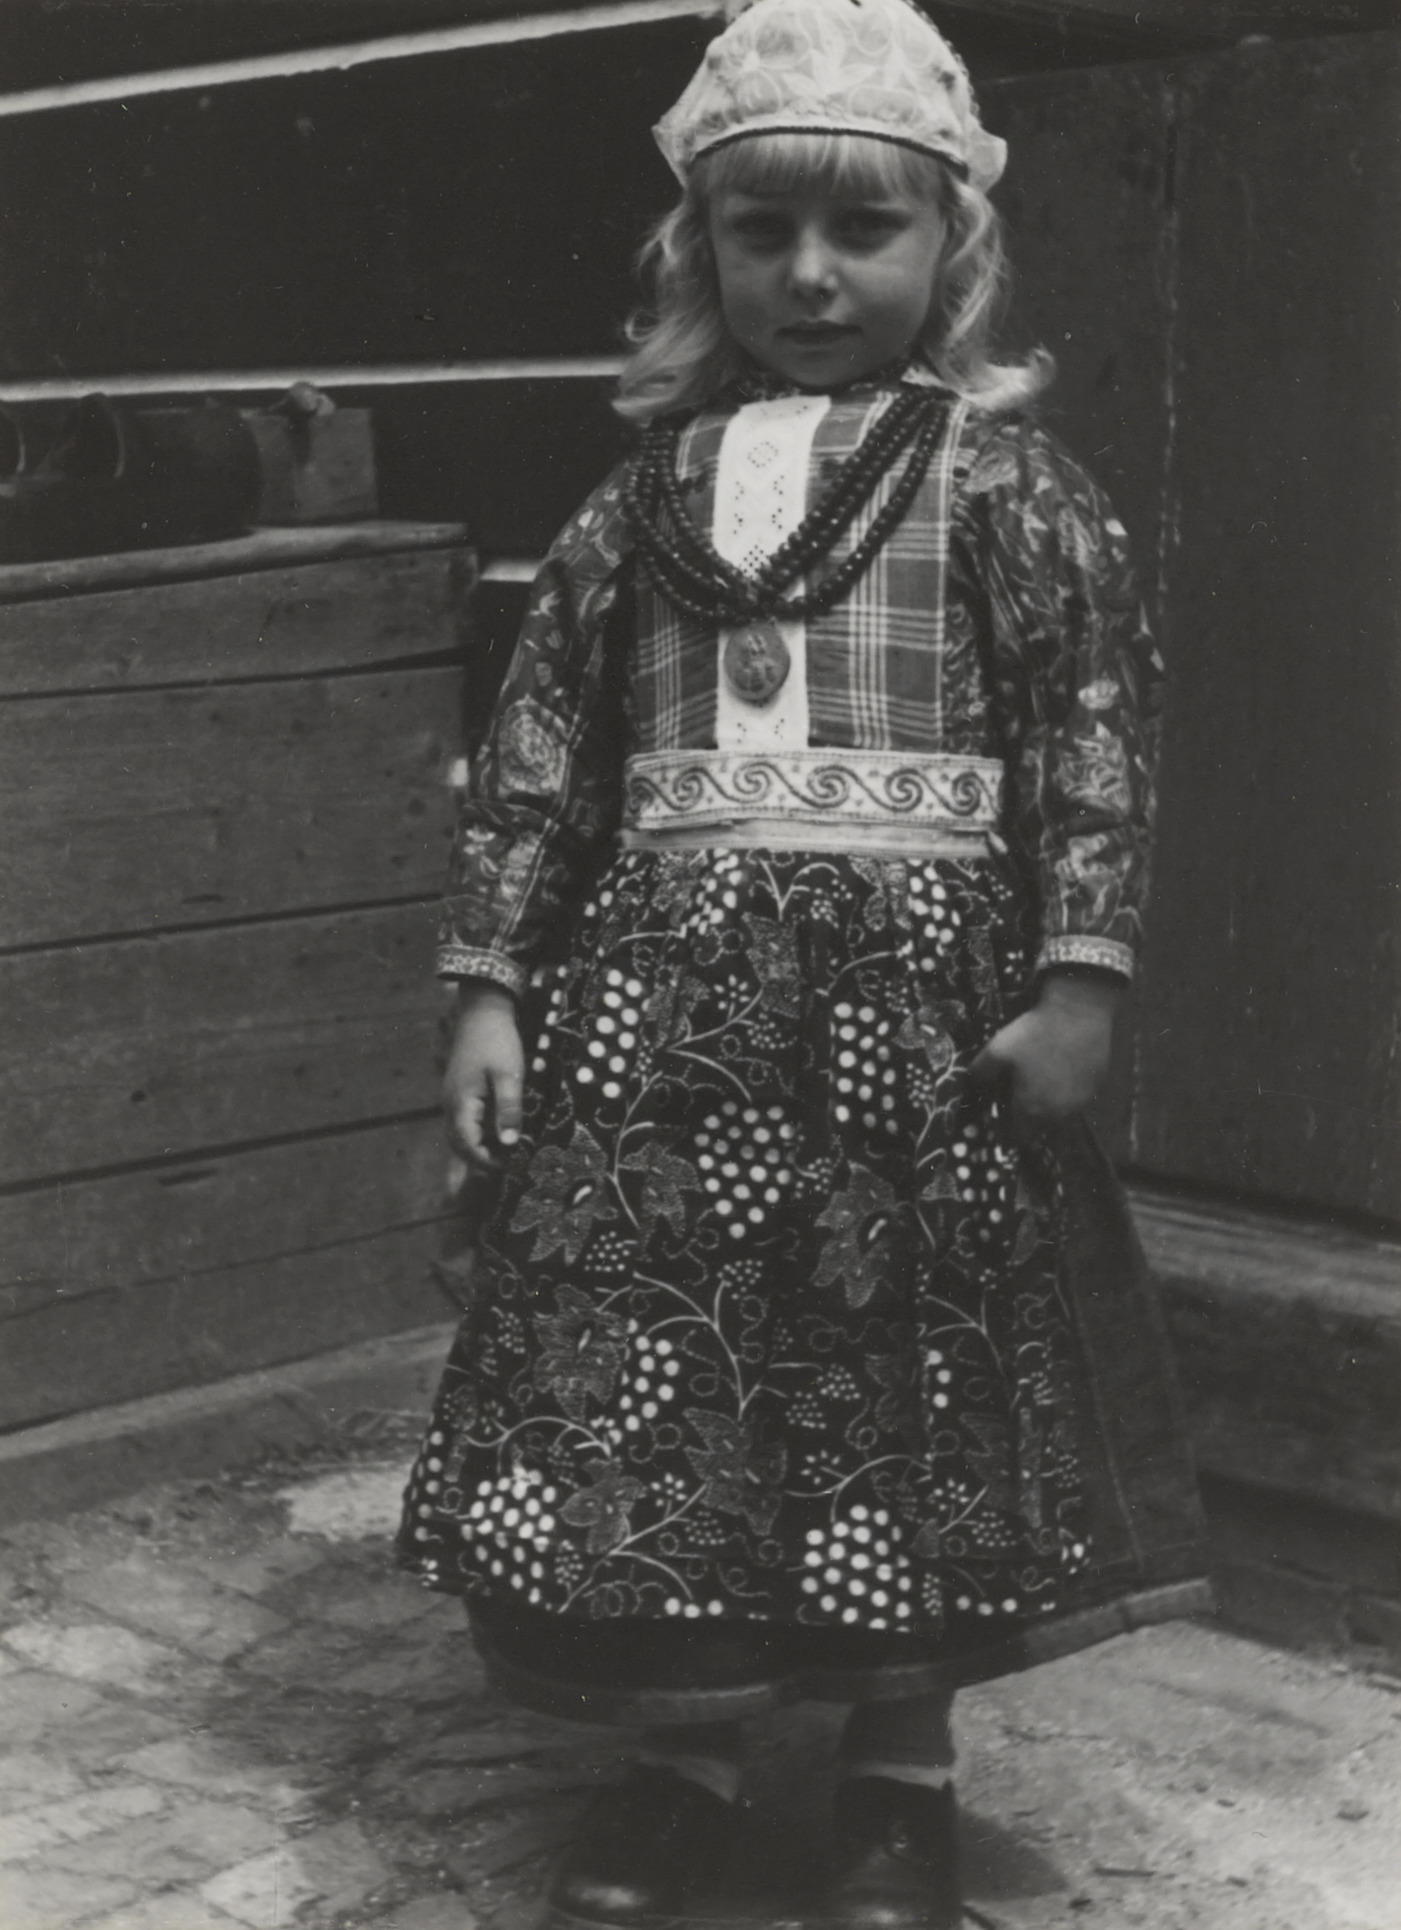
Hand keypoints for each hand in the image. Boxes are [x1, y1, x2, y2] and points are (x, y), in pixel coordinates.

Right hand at [443, 982, 524, 1170]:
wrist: (482, 1011)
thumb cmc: (497, 1041)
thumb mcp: (509, 1075)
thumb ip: (508, 1109)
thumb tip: (509, 1143)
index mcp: (461, 1103)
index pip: (468, 1145)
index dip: (486, 1161)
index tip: (509, 1167)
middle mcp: (450, 1104)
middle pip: (458, 1144)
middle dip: (477, 1161)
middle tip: (502, 1169)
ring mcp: (452, 1097)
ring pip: (457, 1134)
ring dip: (472, 1150)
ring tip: (490, 1163)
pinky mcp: (458, 1091)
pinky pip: (461, 1122)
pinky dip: (472, 1135)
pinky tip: (489, 1136)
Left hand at [970, 969, 1121, 1136]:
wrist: (1079, 1013)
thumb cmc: (1035, 1034)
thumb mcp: (997, 1050)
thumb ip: (980, 1075)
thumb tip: (970, 1089)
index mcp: (1032, 1109)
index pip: (1017, 1137)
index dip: (1006, 1130)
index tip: (1001, 1114)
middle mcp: (1058, 1114)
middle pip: (1038, 1129)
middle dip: (1026, 1118)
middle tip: (1017, 1094)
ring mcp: (1080, 1103)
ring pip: (1059, 1117)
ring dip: (1047, 1107)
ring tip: (1039, 1081)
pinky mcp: (1094, 1088)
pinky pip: (1075, 1101)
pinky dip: (1065, 1094)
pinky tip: (1059, 1072)